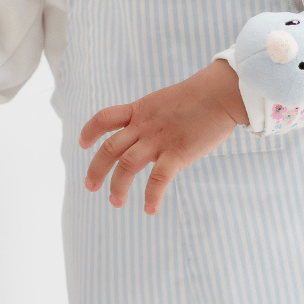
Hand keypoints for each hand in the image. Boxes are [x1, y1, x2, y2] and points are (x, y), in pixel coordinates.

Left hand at [79, 60, 246, 214]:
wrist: (220, 93)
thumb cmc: (200, 97)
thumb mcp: (166, 103)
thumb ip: (153, 119)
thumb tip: (149, 136)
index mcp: (140, 110)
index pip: (104, 118)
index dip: (89, 131)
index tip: (82, 144)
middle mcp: (144, 126)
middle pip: (109, 148)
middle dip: (96, 169)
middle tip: (91, 186)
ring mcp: (159, 140)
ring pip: (127, 165)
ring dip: (118, 187)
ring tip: (115, 202)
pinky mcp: (177, 153)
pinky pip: (158, 179)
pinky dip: (152, 197)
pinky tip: (150, 209)